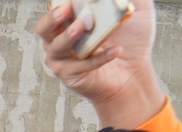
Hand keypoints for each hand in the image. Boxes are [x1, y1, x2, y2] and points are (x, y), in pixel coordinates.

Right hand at [36, 2, 163, 126]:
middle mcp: (60, 38)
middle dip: (53, 17)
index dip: (61, 3)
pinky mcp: (70, 75)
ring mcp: (62, 58)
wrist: (135, 71)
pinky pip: (82, 65)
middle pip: (44, 27)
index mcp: (70, 19)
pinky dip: (100, 57)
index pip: (57, 7)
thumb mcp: (137, 11)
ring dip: (68, 36)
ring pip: (57, 47)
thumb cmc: (131, 40)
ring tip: (84, 27)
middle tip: (68, 8)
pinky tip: (116, 50)